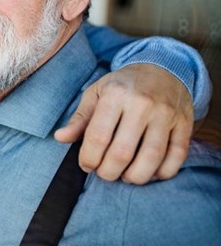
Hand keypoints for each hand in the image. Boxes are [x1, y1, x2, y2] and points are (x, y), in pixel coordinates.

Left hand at [54, 64, 192, 183]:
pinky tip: (149, 173)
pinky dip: (162, 173)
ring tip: (124, 176)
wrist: (162, 68)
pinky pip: (176, 157)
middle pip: (122, 152)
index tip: (86, 165)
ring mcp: (166, 114)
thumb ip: (80, 118)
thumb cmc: (123, 85)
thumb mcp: (96, 93)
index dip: (88, 158)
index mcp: (115, 94)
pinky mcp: (185, 124)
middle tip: (104, 174)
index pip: (98, 136)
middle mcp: (142, 104)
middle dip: (108, 172)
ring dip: (135, 177)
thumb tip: (60, 138)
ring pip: (151, 158)